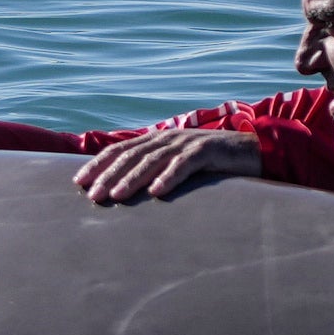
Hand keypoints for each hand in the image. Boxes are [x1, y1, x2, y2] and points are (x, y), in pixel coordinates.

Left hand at [73, 126, 263, 206]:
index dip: (99, 164)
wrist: (253, 151)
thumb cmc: (212, 163)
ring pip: (153, 160)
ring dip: (132, 179)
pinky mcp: (208, 151)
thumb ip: (155, 169)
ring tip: (116, 197)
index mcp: (157, 140)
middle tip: (92, 195)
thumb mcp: (178, 163)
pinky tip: (157, 192)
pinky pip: (185, 165)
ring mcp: (187, 143)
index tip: (79, 181)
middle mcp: (168, 138)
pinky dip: (170, 177)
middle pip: (131, 155)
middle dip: (109, 175)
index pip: (121, 150)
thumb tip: (124, 189)